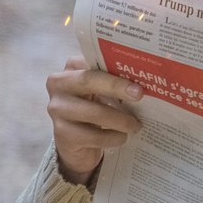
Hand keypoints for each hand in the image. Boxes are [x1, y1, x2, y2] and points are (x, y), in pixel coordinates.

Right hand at [46, 57, 142, 185]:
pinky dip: (112, 137)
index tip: (137, 72)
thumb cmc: (93, 108)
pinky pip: (93, 135)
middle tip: (140, 94)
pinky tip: (122, 137)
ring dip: (120, 119)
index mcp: (71, 68)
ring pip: (93, 112)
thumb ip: (115, 81)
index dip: (114, 64)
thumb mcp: (101, 92)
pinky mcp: (61, 133)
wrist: (76, 142)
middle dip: (116, 86)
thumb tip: (145, 81)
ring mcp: (57, 109)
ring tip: (136, 125)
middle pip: (88, 80)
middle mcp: (59, 85)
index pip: (92, 60)